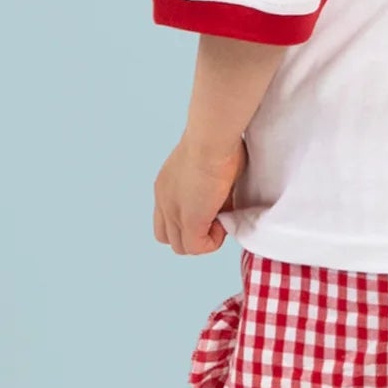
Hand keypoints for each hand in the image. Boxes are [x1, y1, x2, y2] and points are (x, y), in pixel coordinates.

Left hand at [153, 133, 245, 254]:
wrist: (212, 139)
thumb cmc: (218, 141)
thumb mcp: (210, 166)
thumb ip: (210, 187)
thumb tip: (225, 203)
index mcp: (165, 185)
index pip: (165, 218)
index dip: (187, 221)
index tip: (209, 207)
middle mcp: (163, 200)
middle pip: (167, 237)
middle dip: (193, 234)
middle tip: (215, 218)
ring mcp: (173, 212)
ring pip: (180, 247)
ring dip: (203, 239)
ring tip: (220, 219)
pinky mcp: (189, 221)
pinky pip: (196, 248)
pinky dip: (211, 242)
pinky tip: (223, 222)